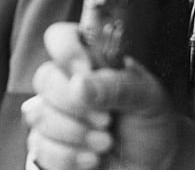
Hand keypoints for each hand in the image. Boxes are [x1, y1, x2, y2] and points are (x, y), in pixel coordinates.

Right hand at [22, 22, 177, 169]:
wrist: (156, 163)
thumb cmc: (150, 123)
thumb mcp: (148, 98)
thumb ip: (117, 86)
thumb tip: (79, 84)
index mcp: (88, 62)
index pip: (60, 37)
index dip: (66, 50)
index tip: (85, 71)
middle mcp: (66, 84)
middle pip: (44, 79)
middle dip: (75, 105)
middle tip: (106, 119)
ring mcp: (53, 115)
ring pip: (38, 115)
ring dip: (76, 134)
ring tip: (106, 142)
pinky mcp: (47, 145)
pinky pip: (40, 147)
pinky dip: (70, 156)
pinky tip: (93, 157)